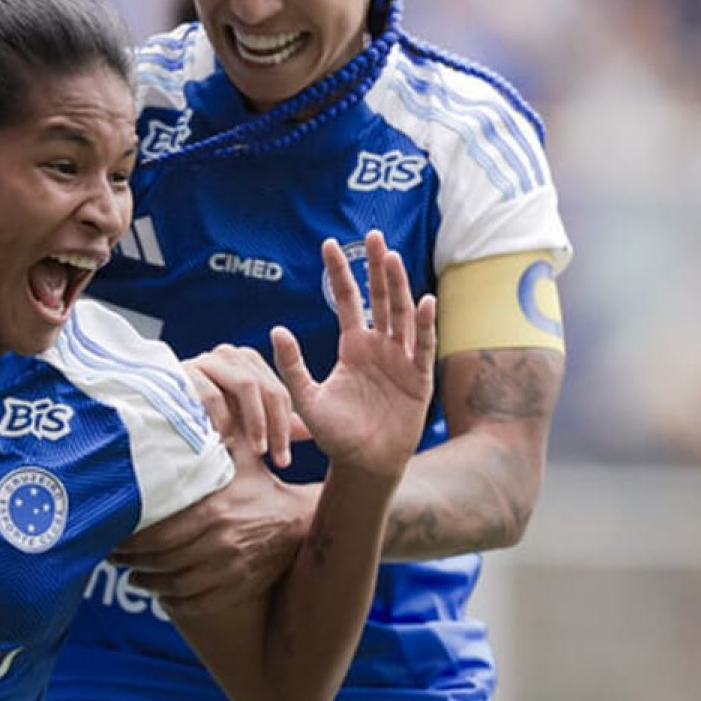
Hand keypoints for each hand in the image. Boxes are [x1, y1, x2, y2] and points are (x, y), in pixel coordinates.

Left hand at [114, 435, 316, 614]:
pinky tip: (161, 593)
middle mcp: (220, 543)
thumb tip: (177, 406)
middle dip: (131, 562)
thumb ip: (211, 436)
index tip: (112, 537)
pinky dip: (174, 602)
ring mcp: (230, 570)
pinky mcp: (238, 587)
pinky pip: (197, 603)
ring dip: (148, 584)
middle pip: (161, 562)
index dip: (129, 541)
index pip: (158, 534)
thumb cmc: (259, 482)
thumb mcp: (239, 455)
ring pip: (175, 586)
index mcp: (214, 511)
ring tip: (133, 576)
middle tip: (114, 557)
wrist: (300, 520)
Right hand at [183, 345, 309, 467]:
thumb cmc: (204, 420)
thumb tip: (311, 433)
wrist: (155, 414)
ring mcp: (206, 360)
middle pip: (266, 386)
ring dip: (255, 421)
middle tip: (278, 459)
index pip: (279, 391)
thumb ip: (275, 424)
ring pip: (245, 384)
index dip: (286, 426)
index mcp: (246, 362)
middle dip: (276, 426)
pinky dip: (222, 418)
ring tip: (258, 451)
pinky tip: (224, 441)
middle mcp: (229, 355)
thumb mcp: (244, 423)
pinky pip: (212, 392)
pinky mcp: (184, 371)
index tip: (284, 460)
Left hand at [272, 232, 435, 479]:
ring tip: (393, 258)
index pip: (348, 299)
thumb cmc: (336, 434)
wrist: (364, 464)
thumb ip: (292, 366)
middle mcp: (379, 346)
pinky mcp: (419, 377)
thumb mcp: (307, 399)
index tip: (330, 244)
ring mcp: (401, 359)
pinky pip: (423, 346)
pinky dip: (425, 324)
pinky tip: (424, 301)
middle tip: (374, 236)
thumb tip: (275, 329)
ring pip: (402, 315)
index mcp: (353, 346)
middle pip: (380, 298)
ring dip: (399, 287)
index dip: (340, 273)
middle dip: (377, 267)